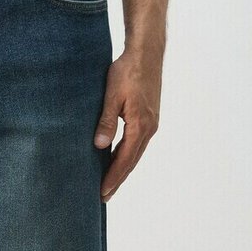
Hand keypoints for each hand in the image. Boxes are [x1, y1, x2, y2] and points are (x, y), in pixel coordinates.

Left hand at [93, 48, 161, 201]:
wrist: (146, 54)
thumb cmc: (127, 71)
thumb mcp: (112, 96)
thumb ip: (106, 121)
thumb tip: (100, 146)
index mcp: (140, 126)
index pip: (124, 159)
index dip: (113, 177)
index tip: (102, 192)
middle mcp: (149, 128)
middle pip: (131, 161)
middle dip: (118, 179)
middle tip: (104, 197)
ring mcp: (151, 124)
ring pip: (135, 153)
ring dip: (123, 169)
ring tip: (110, 183)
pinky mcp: (149, 118)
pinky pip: (137, 143)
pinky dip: (127, 155)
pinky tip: (118, 159)